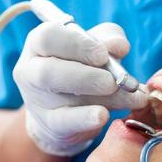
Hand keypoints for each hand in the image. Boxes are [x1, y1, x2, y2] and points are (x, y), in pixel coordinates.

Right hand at [13, 22, 147, 156]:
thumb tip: (120, 45)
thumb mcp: (95, 48)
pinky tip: (104, 115)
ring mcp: (39, 100)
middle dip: (87, 75)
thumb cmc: (82, 68)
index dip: (78, 45)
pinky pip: (65, 122)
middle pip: (50, 71)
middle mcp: (33, 70)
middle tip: (114, 82)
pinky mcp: (51, 123)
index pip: (49, 37)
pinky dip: (86, 118)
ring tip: (129, 97)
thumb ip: (108, 39)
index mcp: (41, 44)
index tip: (104, 54)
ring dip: (99, 95)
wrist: (66, 110)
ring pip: (62, 97)